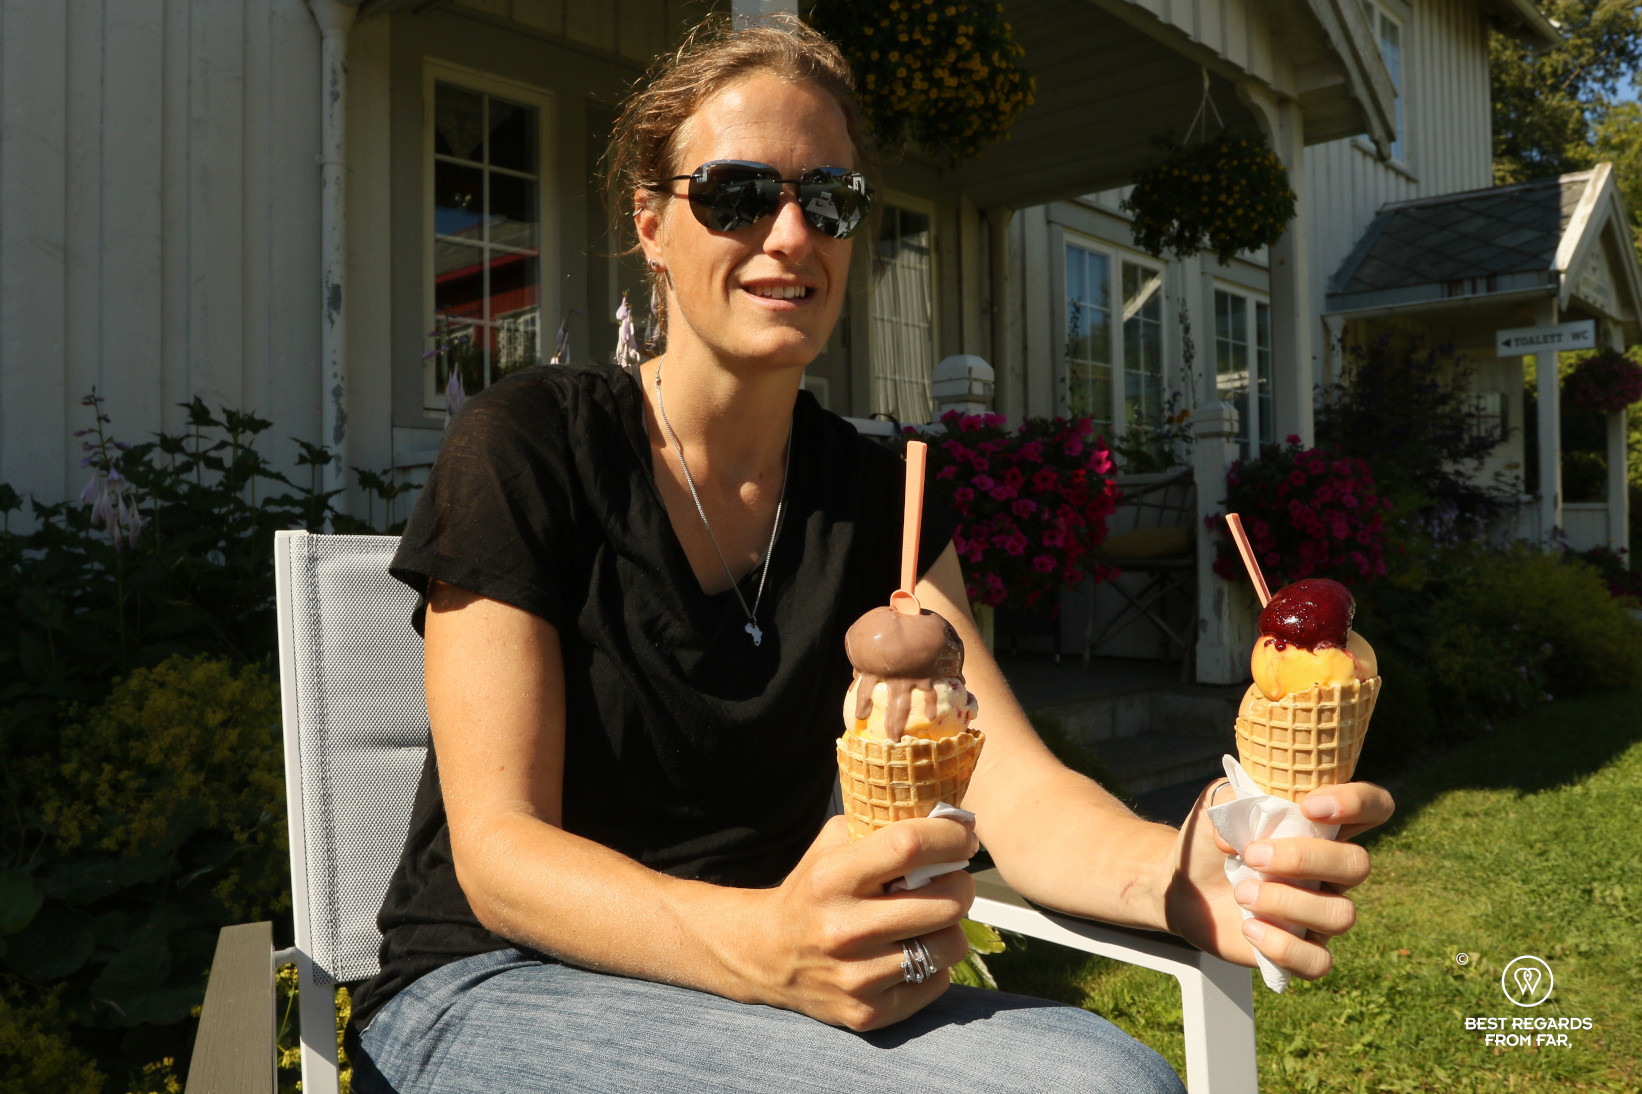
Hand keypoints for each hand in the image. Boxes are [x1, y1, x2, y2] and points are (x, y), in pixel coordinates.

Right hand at [747, 814, 977, 1030]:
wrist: (765, 955)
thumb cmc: (813, 890)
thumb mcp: (831, 846)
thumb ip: (877, 826)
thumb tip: (942, 814)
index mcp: (833, 877)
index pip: (909, 846)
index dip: (950, 837)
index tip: (964, 837)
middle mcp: (843, 929)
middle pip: (945, 901)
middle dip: (961, 885)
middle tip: (953, 881)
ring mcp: (856, 976)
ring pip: (948, 945)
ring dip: (950, 928)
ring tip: (931, 920)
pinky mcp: (867, 1012)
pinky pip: (936, 983)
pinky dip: (934, 965)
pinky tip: (912, 952)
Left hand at [1163, 781, 1394, 979]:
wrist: (1184, 886)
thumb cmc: (1211, 841)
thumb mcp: (1217, 804)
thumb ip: (1233, 799)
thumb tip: (1239, 836)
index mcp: (1322, 828)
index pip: (1373, 807)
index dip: (1359, 802)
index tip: (1309, 806)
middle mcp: (1331, 871)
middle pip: (1358, 864)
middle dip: (1303, 859)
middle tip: (1252, 856)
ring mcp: (1320, 913)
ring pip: (1341, 916)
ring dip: (1286, 902)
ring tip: (1242, 893)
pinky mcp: (1302, 950)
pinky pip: (1319, 962)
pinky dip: (1283, 947)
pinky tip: (1250, 929)